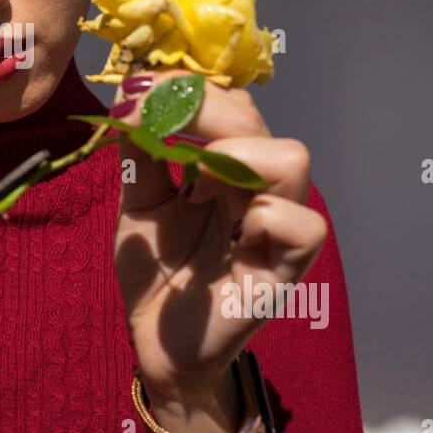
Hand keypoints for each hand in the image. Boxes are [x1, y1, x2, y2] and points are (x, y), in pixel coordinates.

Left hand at [109, 70, 328, 432]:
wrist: (156, 342)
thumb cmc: (157, 272)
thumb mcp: (139, 204)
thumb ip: (142, 155)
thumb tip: (131, 98)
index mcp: (228, 166)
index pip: (229, 103)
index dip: (187, 90)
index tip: (138, 92)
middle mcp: (259, 187)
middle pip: (255, 118)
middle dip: (201, 110)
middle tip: (154, 128)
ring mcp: (277, 225)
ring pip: (290, 157)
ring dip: (234, 157)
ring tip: (195, 186)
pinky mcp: (286, 269)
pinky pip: (301, 225)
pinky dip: (263, 216)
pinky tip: (229, 231)